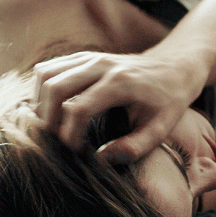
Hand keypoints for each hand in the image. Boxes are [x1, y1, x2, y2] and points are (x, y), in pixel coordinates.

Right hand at [34, 51, 204, 162]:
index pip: (78, 109)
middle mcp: (102, 65)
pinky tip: (52, 110)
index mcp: (121, 83)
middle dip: (48, 120)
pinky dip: (42, 90)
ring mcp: (90, 57)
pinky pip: (49, 69)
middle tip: (56, 141)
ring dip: (40, 103)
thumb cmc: (168, 102)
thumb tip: (100, 160)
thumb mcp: (160, 129)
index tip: (76, 151)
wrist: (175, 68)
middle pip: (55, 88)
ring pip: (45, 74)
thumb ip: (133, 148)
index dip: (69, 134)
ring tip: (52, 127)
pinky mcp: (83, 56)